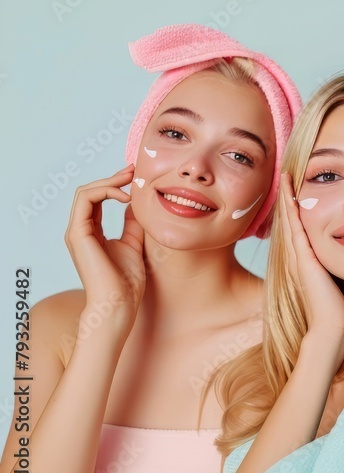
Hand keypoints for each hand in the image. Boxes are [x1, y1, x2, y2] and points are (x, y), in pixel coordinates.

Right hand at [64, 164, 145, 334]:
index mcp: (92, 232)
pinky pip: (85, 200)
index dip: (116, 184)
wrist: (119, 303)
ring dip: (109, 181)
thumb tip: (137, 204)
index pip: (99, 199)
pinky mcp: (78, 233)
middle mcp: (81, 230)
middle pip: (90, 192)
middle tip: (133, 170)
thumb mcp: (134, 243)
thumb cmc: (127, 281)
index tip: (136, 177)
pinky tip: (125, 197)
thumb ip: (133, 223)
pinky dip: (105, 191)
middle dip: (112, 178)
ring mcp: (77, 232)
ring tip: (130, 179)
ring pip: (85, 192)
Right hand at [279, 173, 343, 342]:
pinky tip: (292, 193)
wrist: (332, 327)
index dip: (299, 209)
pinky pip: (296, 227)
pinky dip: (292, 209)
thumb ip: (341, 271)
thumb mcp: (340, 283)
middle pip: (293, 220)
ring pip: (292, 220)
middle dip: (290, 197)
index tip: (300, 190)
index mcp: (310, 261)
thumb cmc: (340, 311)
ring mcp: (300, 257)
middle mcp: (301, 257)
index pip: (303, 228)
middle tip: (286, 175)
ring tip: (285, 176)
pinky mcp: (305, 258)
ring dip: (288, 197)